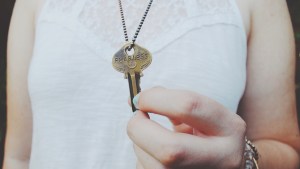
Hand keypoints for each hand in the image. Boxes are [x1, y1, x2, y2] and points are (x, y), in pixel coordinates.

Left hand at [127, 87, 245, 168]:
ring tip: (151, 138)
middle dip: (140, 128)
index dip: (155, 99)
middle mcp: (221, 158)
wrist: (222, 164)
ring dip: (140, 145)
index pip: (188, 106)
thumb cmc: (207, 134)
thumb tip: (135, 99)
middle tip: (136, 118)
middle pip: (169, 148)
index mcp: (229, 127)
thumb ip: (171, 103)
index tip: (140, 98)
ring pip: (154, 164)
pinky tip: (156, 155)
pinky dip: (144, 157)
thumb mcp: (199, 115)